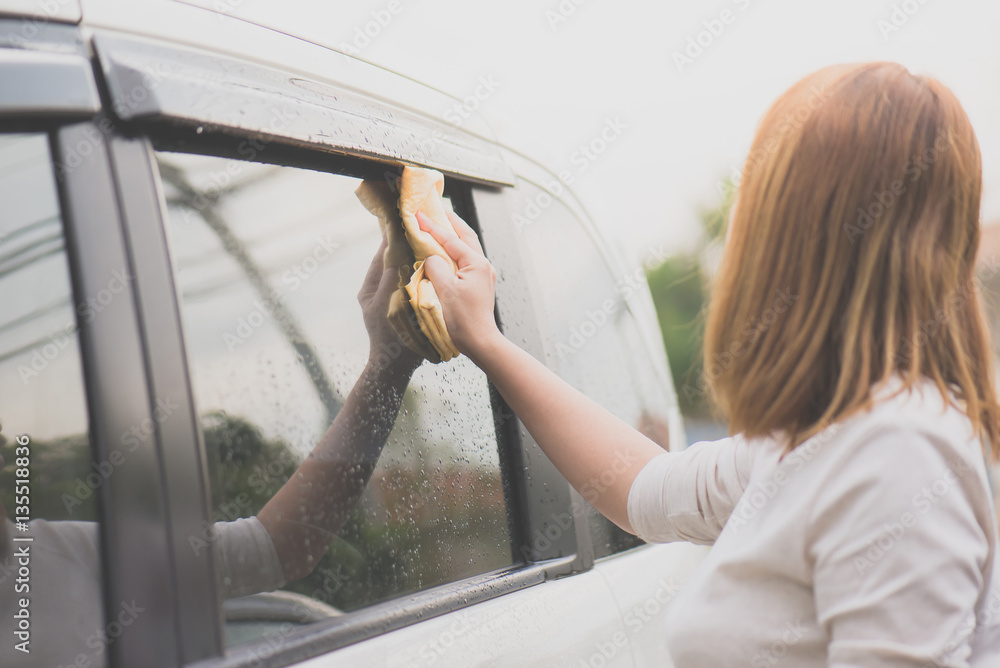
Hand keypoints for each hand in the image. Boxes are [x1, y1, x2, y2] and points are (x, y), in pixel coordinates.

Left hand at [358, 234, 422, 373]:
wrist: (395, 368)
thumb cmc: (387, 340)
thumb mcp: (384, 308)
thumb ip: (388, 283)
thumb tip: (394, 257)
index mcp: (371, 288)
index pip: (381, 256)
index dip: (391, 238)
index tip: (402, 221)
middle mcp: (380, 290)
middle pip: (393, 261)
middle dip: (405, 245)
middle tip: (419, 227)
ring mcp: (392, 297)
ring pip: (404, 271)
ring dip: (415, 258)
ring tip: (429, 242)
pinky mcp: (405, 305)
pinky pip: (413, 283)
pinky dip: (422, 273)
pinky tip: (436, 266)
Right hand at [417, 210, 502, 359]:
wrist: (479, 342)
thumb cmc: (463, 318)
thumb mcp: (444, 288)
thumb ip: (435, 266)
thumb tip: (431, 256)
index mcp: (477, 263)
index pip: (451, 239)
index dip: (433, 226)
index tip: (417, 214)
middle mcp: (484, 266)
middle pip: (466, 236)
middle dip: (450, 221)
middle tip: (436, 209)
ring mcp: (483, 276)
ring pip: (467, 248)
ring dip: (453, 236)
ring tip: (440, 225)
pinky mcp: (479, 286)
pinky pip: (465, 261)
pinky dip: (454, 252)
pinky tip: (445, 252)